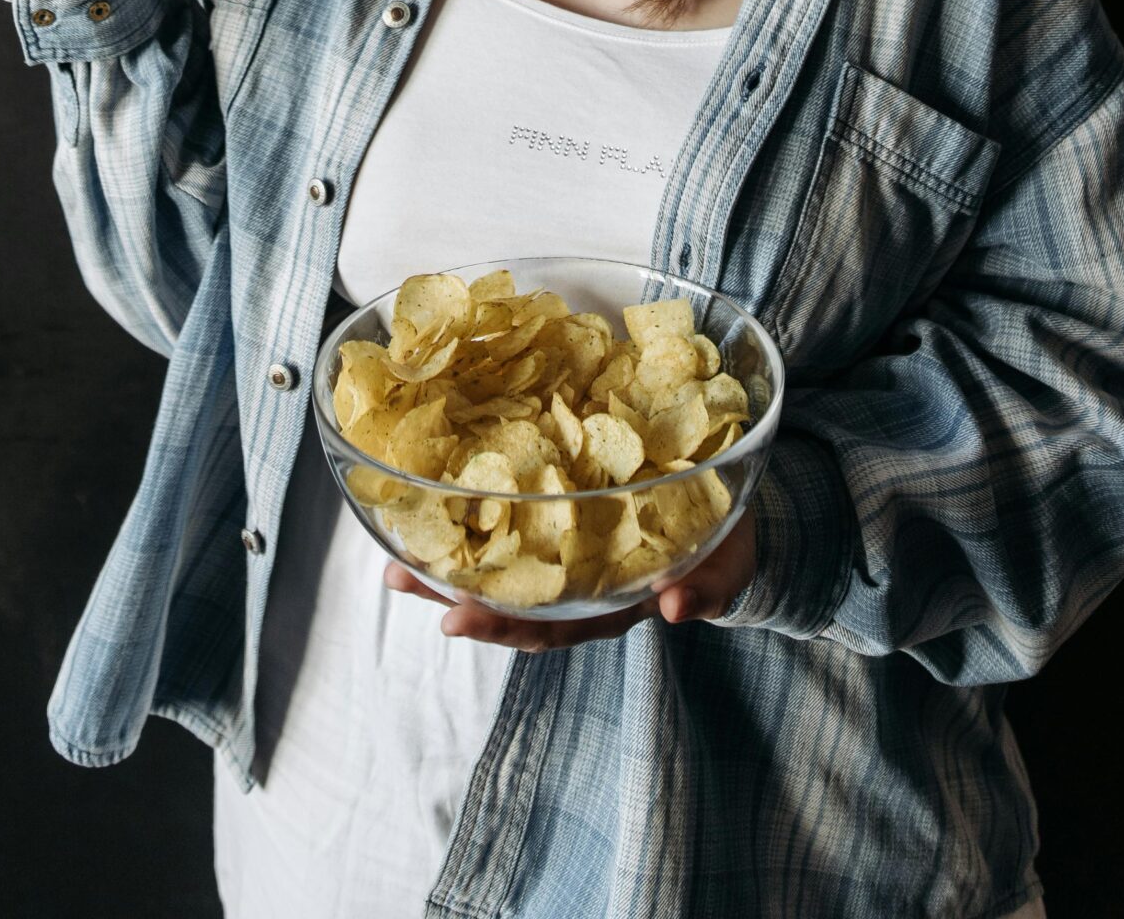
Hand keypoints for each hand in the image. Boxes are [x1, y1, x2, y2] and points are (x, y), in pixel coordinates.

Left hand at [381, 507, 757, 652]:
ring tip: (392, 552)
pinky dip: (475, 514)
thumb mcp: (726, 565)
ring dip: (449, 563)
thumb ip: (706, 586)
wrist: (731, 510)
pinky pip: (514, 518)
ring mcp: (568, 549)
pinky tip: (433, 499)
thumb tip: (675, 607)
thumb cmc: (725, 544)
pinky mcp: (565, 508)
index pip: (550, 622)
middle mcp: (577, 583)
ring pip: (502, 564)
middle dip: (452, 594)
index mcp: (610, 600)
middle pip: (508, 599)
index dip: (503, 624)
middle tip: (398, 577)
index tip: (456, 618)